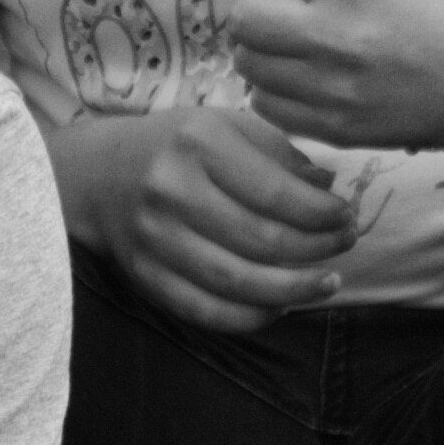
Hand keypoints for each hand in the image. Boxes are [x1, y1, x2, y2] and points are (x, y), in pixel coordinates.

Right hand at [59, 104, 353, 334]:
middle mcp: (172, 191)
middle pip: (262, 240)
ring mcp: (155, 239)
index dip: (322, 214)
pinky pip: (206, 311)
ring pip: (238, 282)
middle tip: (345, 246)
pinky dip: (250, 317)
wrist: (97, 175)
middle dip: (317, 250)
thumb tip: (329, 188)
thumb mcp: (226, 127)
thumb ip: (279, 153)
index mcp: (198, 144)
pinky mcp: (145, 277)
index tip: (346, 217)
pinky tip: (280, 306)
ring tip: (327, 284)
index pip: (276, 193)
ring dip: (294, 290)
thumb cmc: (176, 147)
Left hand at [219, 0, 443, 154]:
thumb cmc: (438, 12)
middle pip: (245, 18)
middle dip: (252, 7)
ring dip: (259, 50)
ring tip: (285, 45)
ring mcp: (331, 88)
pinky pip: (266, 105)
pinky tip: (296, 78)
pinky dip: (271, 89)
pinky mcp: (332, 126)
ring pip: (248, 64)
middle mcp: (335, 36)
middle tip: (272, 8)